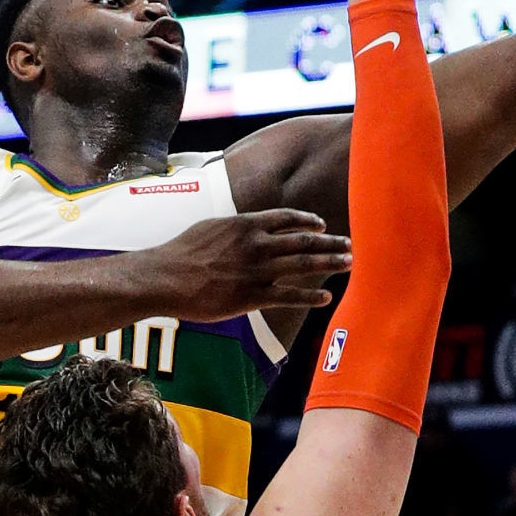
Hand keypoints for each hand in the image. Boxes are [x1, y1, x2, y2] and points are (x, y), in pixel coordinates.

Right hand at [153, 210, 352, 319]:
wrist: (165, 278)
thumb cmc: (181, 252)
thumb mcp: (209, 227)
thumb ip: (234, 227)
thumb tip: (244, 224)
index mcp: (246, 224)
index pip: (287, 218)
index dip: (308, 221)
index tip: (322, 226)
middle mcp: (257, 244)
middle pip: (303, 241)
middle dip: (330, 243)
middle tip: (350, 245)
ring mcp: (257, 270)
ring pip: (303, 265)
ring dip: (329, 264)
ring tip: (349, 264)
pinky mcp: (252, 296)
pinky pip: (289, 296)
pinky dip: (310, 296)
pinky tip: (326, 298)